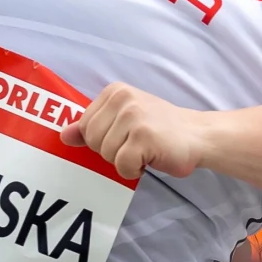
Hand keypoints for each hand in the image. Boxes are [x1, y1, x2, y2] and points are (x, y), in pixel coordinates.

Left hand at [60, 82, 207, 179]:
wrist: (197, 135)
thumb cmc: (159, 129)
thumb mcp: (123, 120)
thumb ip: (94, 125)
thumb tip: (64, 135)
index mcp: (114, 91)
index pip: (85, 126)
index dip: (102, 140)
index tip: (124, 136)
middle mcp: (122, 99)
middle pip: (92, 140)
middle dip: (111, 152)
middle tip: (135, 145)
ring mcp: (133, 116)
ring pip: (106, 154)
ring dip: (124, 161)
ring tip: (144, 150)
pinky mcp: (143, 136)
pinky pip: (122, 165)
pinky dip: (133, 171)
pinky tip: (149, 159)